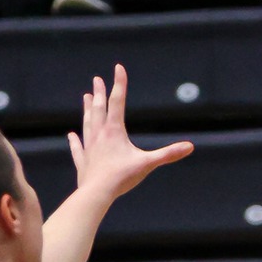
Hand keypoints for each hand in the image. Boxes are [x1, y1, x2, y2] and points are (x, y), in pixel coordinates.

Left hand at [69, 64, 193, 201]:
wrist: (96, 194)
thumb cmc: (122, 178)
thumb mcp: (148, 164)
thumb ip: (168, 154)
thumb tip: (190, 146)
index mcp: (114, 131)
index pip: (117, 101)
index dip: (119, 83)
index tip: (118, 67)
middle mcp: (99, 135)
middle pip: (99, 109)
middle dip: (99, 92)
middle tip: (96, 79)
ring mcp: (89, 148)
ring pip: (87, 124)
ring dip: (87, 110)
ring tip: (86, 97)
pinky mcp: (83, 162)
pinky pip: (78, 148)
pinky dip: (75, 141)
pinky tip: (71, 135)